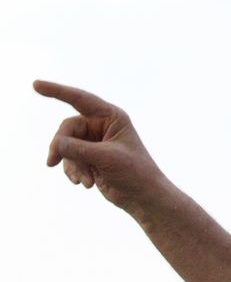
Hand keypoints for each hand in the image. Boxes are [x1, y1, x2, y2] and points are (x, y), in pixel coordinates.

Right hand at [34, 80, 165, 212]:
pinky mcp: (89, 157)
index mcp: (112, 116)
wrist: (143, 196)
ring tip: (85, 181)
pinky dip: (74, 172)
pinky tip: (85, 184)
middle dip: (61, 147)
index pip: (80, 99)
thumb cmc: (134, 172)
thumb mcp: (107, 158)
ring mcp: (94, 141)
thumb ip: (79, 150)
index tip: (35, 84)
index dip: (57, 91)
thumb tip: (56, 144)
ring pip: (66, 146)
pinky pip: (69, 160)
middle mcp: (102, 125)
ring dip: (72, 165)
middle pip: (67, 129)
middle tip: (52, 161)